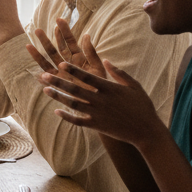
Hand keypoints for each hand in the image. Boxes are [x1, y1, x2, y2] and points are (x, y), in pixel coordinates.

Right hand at [27, 20, 104, 88]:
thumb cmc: (101, 85)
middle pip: (55, 49)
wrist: (100, 102)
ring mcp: (62, 74)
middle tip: (37, 30)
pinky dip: (40, 75)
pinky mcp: (59, 84)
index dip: (64, 31)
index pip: (70, 42)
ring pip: (48, 61)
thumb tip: (86, 35)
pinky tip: (35, 73)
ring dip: (38, 53)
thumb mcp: (98, 67)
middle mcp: (68, 64)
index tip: (59, 19)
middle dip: (46, 40)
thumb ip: (91, 53)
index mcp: (79, 58)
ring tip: (28, 45)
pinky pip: (47, 78)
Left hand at [40, 59, 163, 148]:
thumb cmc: (142, 106)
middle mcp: (101, 100)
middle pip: (75, 89)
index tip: (60, 64)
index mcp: (109, 88)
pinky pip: (79, 121)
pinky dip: (67, 116)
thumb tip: (105, 60)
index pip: (87, 77)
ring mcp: (98, 114)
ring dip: (58, 97)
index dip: (73, 70)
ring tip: (45, 90)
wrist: (147, 132)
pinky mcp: (97, 126)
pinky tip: (57, 111)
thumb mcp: (134, 85)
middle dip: (58, 82)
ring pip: (73, 104)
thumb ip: (119, 72)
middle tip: (44, 76)